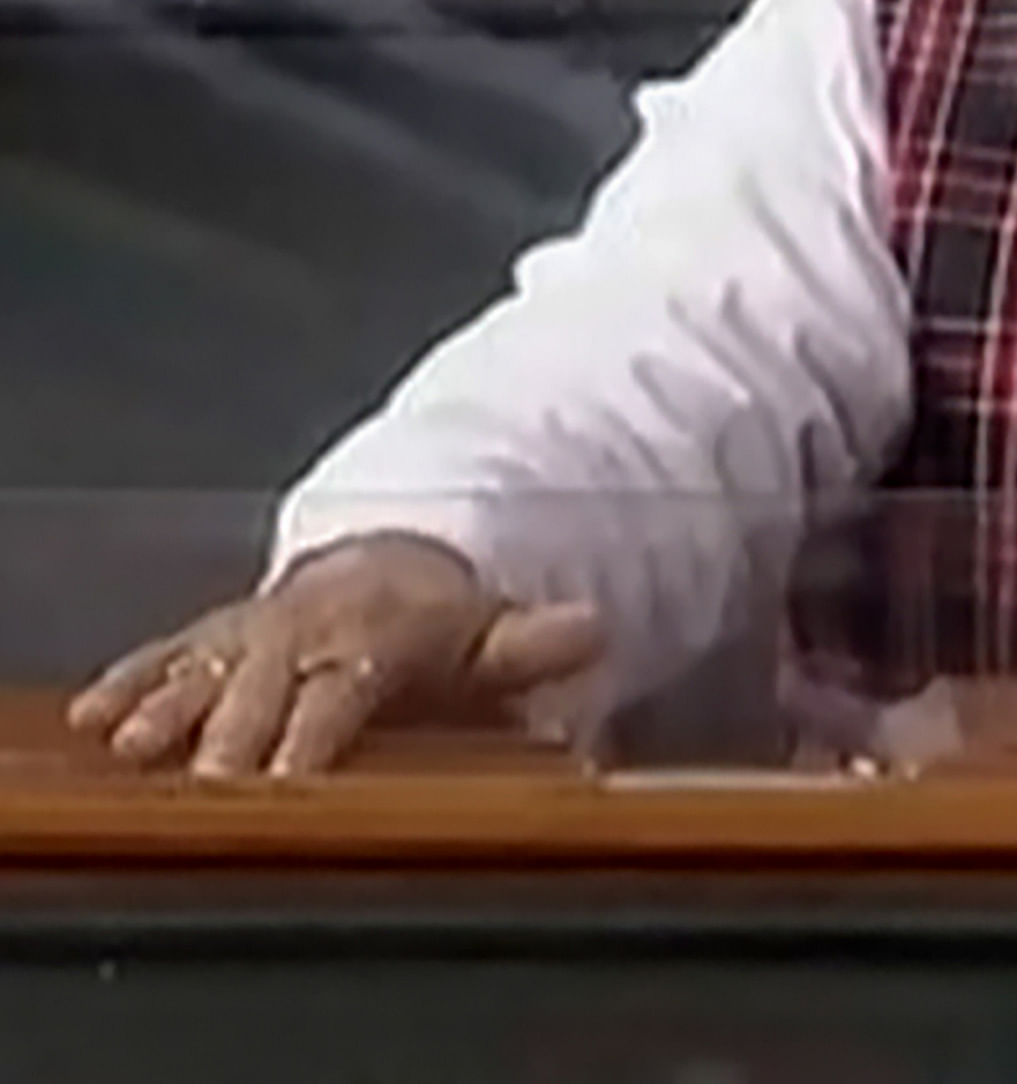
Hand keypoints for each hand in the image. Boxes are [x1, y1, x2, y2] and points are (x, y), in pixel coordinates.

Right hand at [66, 536, 602, 777]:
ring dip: (167, 707)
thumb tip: (592, 629)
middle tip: (210, 781)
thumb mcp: (494, 633)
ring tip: (133, 745)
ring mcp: (251, 632)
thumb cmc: (440, 627)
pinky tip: (93, 718)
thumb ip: (533, 644)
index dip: (316, 732)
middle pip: (264, 685)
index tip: (291, 776)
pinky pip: (163, 656)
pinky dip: (127, 683)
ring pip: (202, 669)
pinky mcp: (208, 637)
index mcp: (378, 634)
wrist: (383, 566)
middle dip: (234, 732)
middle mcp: (305, 629)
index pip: (345, 688)